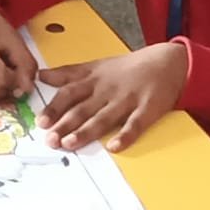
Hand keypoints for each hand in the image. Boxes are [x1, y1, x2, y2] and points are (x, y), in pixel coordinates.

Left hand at [36, 42, 187, 151]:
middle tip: (50, 140)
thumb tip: (42, 76)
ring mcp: (128, 99)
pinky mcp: (148, 109)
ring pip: (104, 117)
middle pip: (83, 108)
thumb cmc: (130, 67)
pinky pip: (135, 124)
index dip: (54, 108)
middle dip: (65, 124)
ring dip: (87, 131)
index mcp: (94, 80)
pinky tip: (114, 147)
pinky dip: (125, 136)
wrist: (168, 62)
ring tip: (71, 143)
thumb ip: (70, 73)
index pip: (69, 93)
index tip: (41, 122)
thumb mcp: (98, 65)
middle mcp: (108, 90)